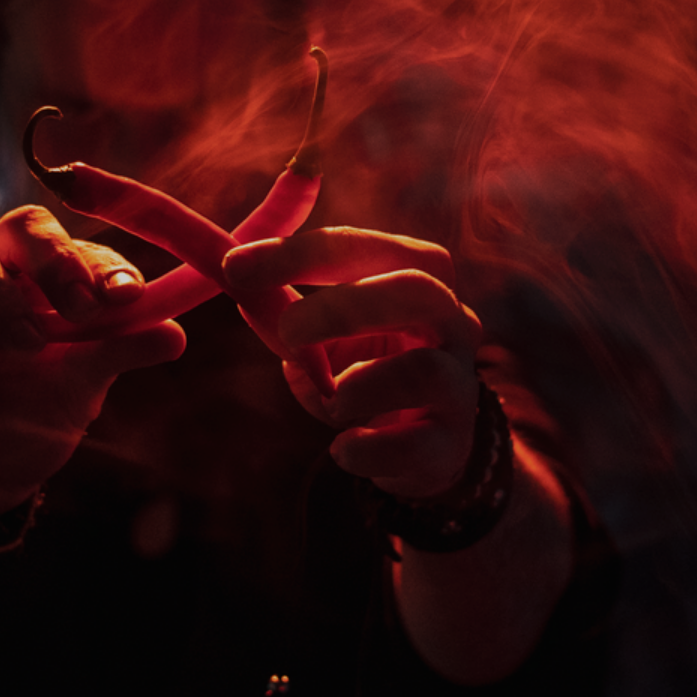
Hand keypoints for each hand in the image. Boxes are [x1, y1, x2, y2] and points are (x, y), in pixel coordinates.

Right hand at [0, 205, 186, 520]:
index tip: (128, 295)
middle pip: (19, 227)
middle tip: (79, 306)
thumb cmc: (29, 422)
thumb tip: (175, 334)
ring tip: (28, 344)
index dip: (102, 265)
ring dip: (3, 297)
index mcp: (47, 284)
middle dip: (53, 258)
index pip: (76, 248)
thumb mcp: (81, 391)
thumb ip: (118, 355)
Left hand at [224, 228, 481, 498]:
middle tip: (287, 330)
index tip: (235, 265)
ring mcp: (461, 385)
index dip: (298, 252)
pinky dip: (366, 448)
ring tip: (334, 403)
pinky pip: (413, 445)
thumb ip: (284, 316)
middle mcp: (453, 323)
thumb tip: (246, 295)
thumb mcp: (322, 338)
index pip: (365, 248)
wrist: (414, 448)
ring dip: (359, 388)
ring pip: (422, 371)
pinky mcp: (451, 445)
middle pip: (418, 290)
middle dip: (344, 306)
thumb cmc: (363, 373)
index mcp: (418, 279)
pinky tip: (344, 448)